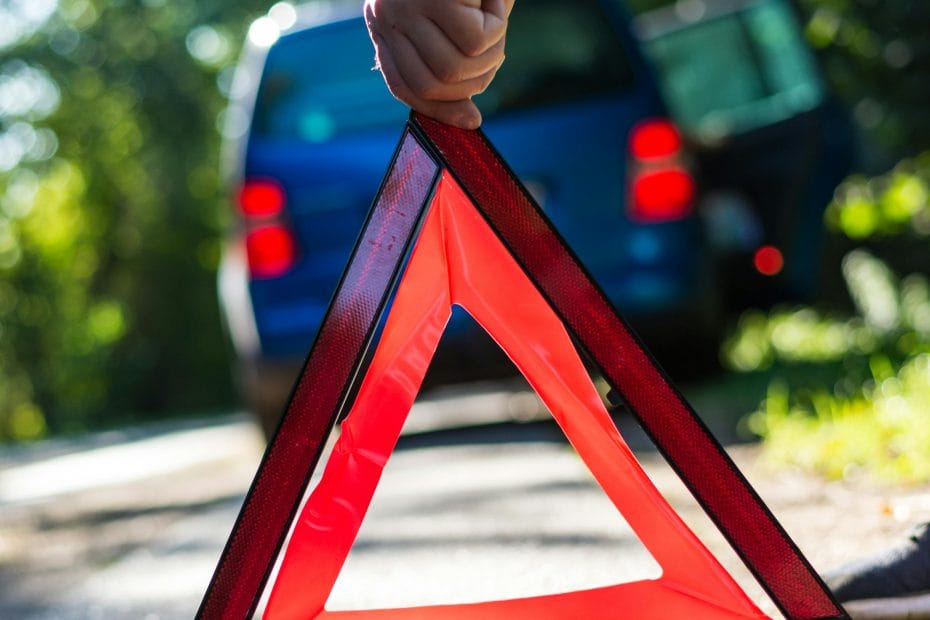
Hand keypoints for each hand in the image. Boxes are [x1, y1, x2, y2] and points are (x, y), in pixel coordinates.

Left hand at [364, 0, 512, 128]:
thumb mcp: (451, 16)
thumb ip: (453, 60)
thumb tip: (470, 121)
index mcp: (386, 24)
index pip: (402, 85)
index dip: (437, 110)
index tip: (470, 121)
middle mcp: (387, 16)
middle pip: (429, 84)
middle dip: (473, 84)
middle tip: (496, 55)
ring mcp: (405, 7)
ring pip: (453, 67)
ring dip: (489, 56)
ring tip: (498, 26)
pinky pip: (473, 40)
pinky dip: (496, 29)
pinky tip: (496, 5)